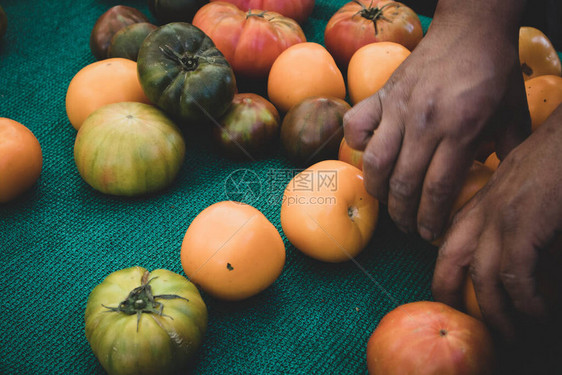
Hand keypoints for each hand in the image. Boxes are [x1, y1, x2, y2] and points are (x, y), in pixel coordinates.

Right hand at [343, 1, 529, 240]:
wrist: (469, 28)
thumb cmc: (491, 71)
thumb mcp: (512, 113)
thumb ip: (507, 150)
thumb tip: (496, 186)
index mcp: (460, 128)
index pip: (437, 188)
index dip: (430, 218)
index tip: (428, 233)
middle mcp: (424, 121)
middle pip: (403, 182)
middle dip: (403, 214)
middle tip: (407, 227)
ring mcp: (398, 107)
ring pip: (375, 162)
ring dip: (377, 190)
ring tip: (386, 201)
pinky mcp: (382, 94)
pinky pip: (355, 125)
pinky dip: (355, 144)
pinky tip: (367, 153)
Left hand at [432, 104, 561, 341]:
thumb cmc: (554, 161)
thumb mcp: (523, 190)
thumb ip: (511, 218)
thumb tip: (515, 255)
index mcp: (480, 203)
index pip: (449, 243)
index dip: (446, 273)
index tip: (452, 297)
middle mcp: (482, 211)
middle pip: (449, 261)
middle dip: (449, 295)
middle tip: (461, 322)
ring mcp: (501, 217)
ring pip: (482, 276)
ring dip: (495, 311)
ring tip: (509, 332)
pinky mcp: (524, 224)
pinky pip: (516, 275)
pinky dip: (526, 300)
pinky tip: (536, 310)